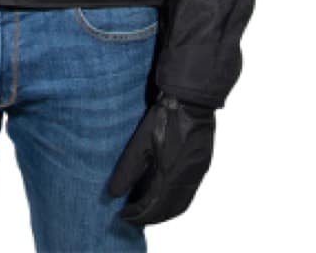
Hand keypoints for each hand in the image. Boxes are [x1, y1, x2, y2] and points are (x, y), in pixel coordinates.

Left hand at [106, 91, 215, 225]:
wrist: (191, 99)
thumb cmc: (164, 117)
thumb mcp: (141, 142)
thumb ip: (128, 170)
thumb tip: (113, 193)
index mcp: (171, 175)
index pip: (152, 207)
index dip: (137, 214)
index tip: (123, 216)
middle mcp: (187, 178)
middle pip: (168, 210)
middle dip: (150, 217)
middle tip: (133, 217)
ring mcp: (197, 171)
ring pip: (180, 203)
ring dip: (164, 211)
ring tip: (146, 209)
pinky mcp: (202, 163)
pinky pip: (188, 191)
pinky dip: (175, 200)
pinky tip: (164, 194)